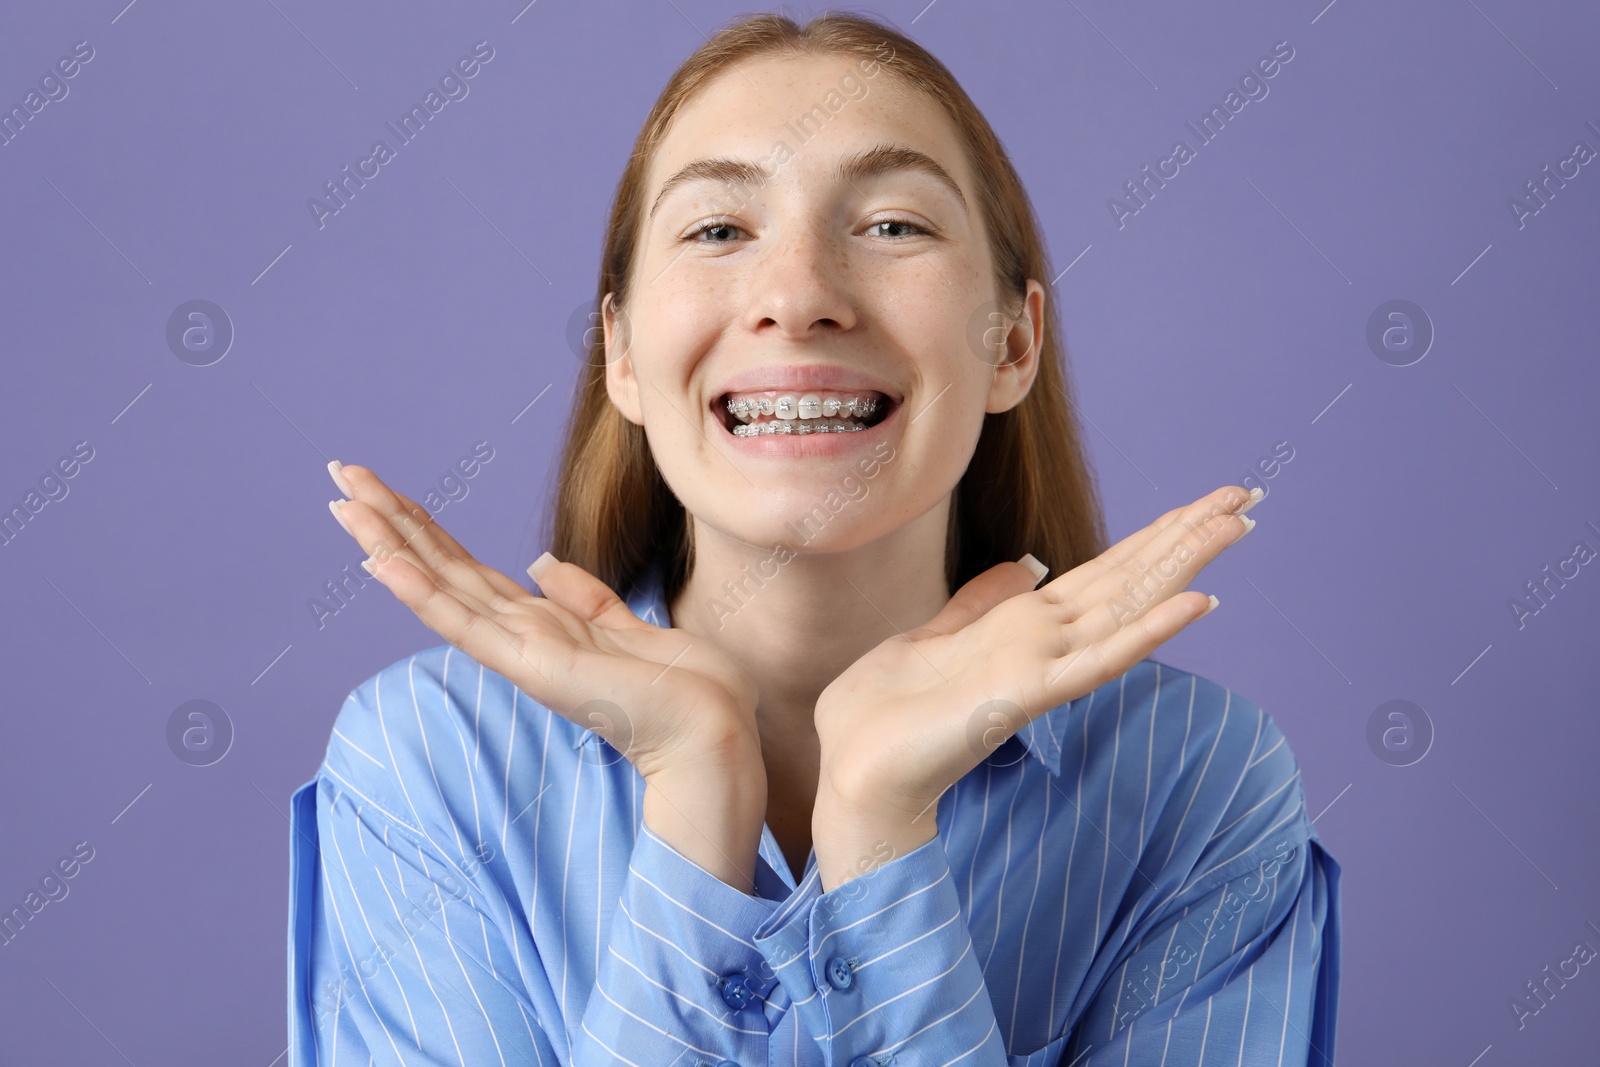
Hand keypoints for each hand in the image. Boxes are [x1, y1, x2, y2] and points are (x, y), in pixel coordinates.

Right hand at [323, 462, 761, 782]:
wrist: (711, 728)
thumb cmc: (682, 686)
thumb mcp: (627, 624)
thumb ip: (582, 596)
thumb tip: (541, 563)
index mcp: (541, 624)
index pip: (467, 568)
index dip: (424, 529)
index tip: (382, 491)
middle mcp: (519, 635)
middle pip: (440, 567)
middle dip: (389, 521)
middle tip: (339, 476)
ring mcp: (518, 651)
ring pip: (438, 587)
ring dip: (388, 544)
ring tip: (343, 503)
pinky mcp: (529, 664)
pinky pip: (464, 622)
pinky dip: (421, 592)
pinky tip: (383, 561)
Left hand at [812, 484, 1259, 825]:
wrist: (854, 770)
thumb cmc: (884, 714)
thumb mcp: (931, 636)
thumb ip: (981, 604)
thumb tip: (1025, 568)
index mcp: (1024, 626)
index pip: (1106, 571)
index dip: (1154, 535)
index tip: (1203, 502)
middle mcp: (1045, 642)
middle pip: (1130, 577)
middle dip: (1186, 535)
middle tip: (1246, 494)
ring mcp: (1042, 667)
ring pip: (1128, 605)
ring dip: (1182, 564)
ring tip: (1235, 524)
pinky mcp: (1027, 694)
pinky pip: (1099, 660)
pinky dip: (1148, 632)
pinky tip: (1195, 604)